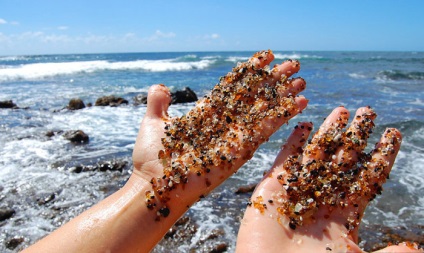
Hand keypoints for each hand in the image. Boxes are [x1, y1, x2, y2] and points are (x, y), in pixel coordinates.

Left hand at [131, 50, 307, 217]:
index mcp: (207, 114)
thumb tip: (160, 87)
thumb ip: (158, 103)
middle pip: (255, 96)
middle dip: (274, 80)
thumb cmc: (151, 158)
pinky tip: (299, 101)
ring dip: (284, 95)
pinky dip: (283, 115)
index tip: (267, 56)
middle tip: (293, 64)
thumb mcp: (154, 122)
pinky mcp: (241, 150)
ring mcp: (235, 136)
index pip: (234, 86)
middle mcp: (225, 123)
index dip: (251, 71)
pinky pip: (266, 129)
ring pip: (265, 110)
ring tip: (302, 80)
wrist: (155, 186)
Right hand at [236, 106, 420, 251]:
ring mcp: (296, 193)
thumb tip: (417, 247)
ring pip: (316, 155)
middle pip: (343, 160)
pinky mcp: (271, 191)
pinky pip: (284, 161)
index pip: (368, 177)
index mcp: (345, 217)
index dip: (381, 155)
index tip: (393, 133)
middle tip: (368, 111)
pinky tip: (305, 125)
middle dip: (356, 136)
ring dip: (328, 133)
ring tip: (342, 110)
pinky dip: (293, 143)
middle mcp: (322, 200)